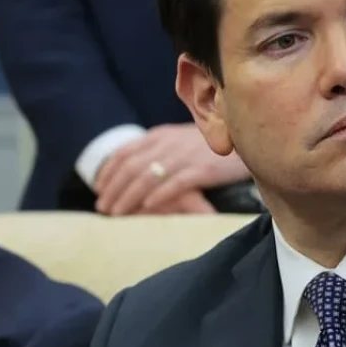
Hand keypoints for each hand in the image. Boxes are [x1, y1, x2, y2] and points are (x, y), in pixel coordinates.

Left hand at [93, 124, 248, 215]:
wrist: (247, 132)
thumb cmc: (213, 142)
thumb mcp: (181, 140)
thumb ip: (160, 150)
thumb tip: (136, 169)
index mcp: (161, 135)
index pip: (125, 152)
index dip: (108, 172)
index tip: (98, 190)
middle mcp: (169, 143)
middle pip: (132, 167)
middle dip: (114, 189)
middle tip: (104, 209)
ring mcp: (185, 155)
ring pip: (149, 176)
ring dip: (130, 197)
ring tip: (118, 214)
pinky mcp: (203, 167)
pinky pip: (177, 183)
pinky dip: (161, 195)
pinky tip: (149, 208)